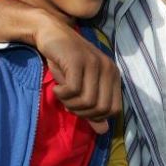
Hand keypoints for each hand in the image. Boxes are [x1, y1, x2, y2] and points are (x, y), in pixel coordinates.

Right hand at [34, 19, 121, 134]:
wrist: (50, 34)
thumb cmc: (66, 62)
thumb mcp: (81, 86)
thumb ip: (92, 108)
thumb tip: (104, 131)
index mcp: (113, 75)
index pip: (114, 109)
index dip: (95, 116)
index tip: (79, 108)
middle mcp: (108, 69)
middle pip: (100, 108)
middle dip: (81, 112)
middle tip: (68, 102)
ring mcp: (95, 63)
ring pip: (87, 101)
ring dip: (70, 103)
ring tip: (62, 93)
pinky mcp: (78, 61)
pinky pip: (73, 90)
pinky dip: (62, 94)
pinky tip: (57, 87)